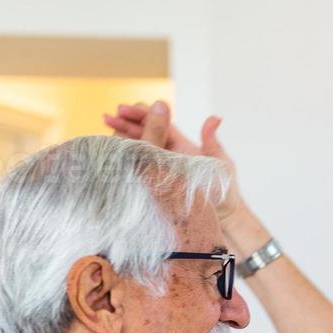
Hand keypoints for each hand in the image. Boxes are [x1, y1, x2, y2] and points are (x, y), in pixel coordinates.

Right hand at [102, 100, 267, 249]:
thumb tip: (215, 117)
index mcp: (183, 148)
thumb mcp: (221, 166)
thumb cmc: (226, 195)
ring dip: (123, 141)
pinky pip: (141, 170)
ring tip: (105, 133)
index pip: (161, 126)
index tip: (126, 109)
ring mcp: (163, 171)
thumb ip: (212, 143)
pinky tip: (113, 156)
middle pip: (146, 135)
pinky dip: (128, 161)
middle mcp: (170, 157)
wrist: (225, 222)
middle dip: (126, 125)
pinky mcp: (158, 186)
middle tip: (107, 118)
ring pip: (140, 151)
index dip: (144, 115)